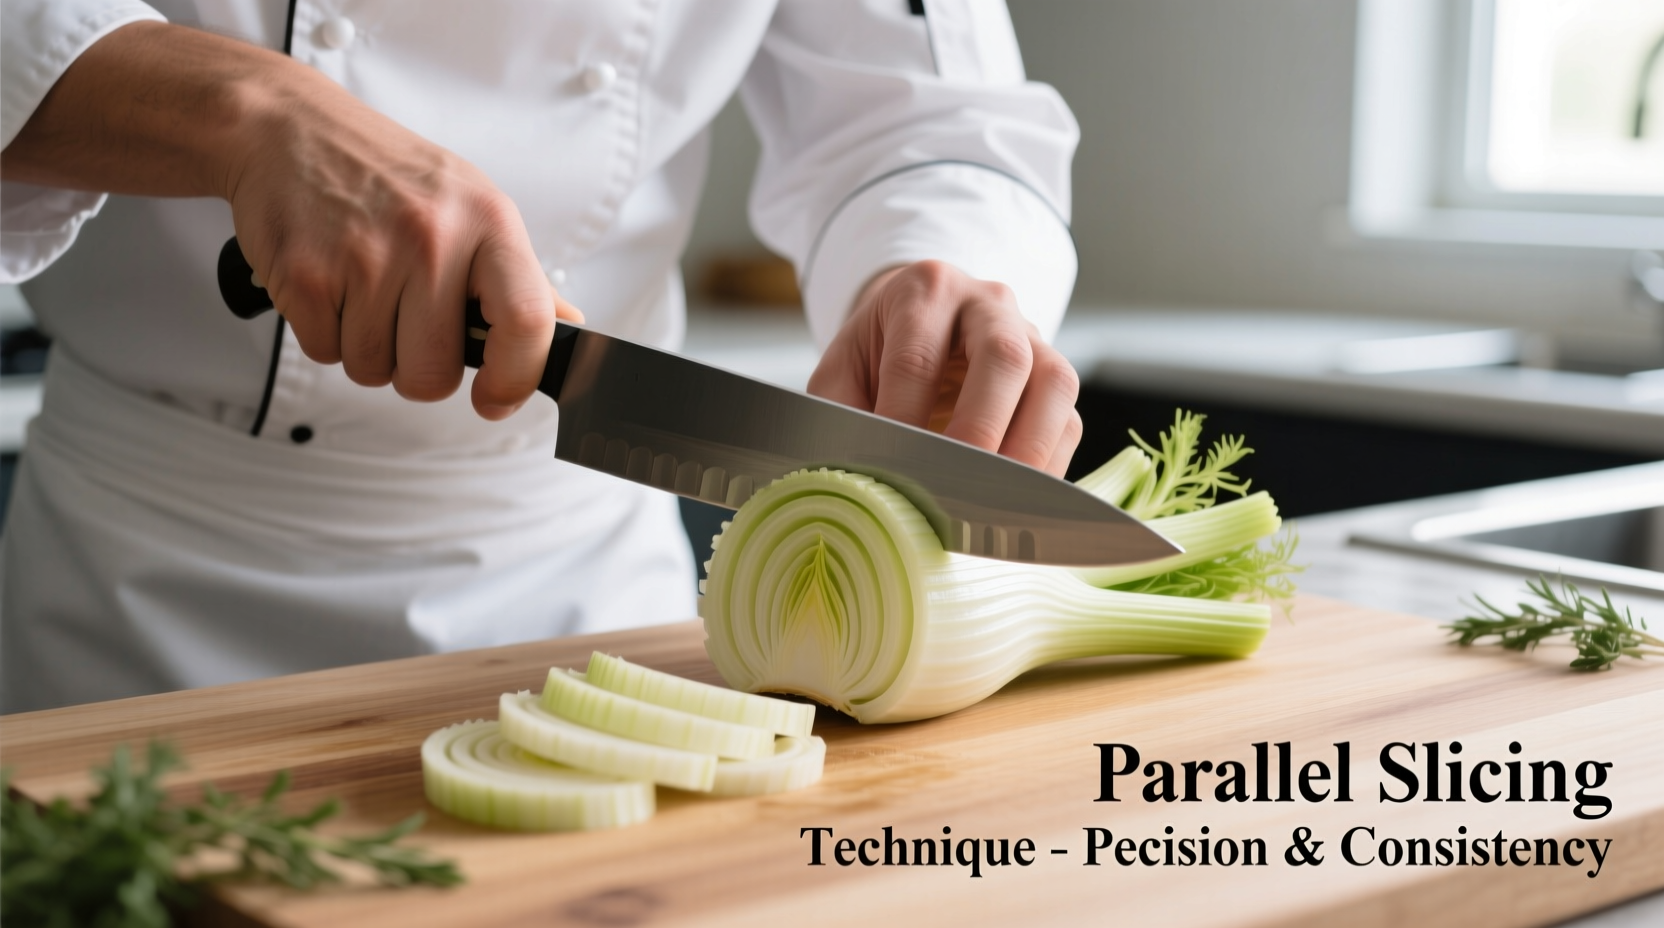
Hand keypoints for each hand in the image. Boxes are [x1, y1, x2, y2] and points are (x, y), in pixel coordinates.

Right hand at [222, 64, 574, 417]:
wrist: (287, 127)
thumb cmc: (386, 171)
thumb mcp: (471, 205)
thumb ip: (520, 276)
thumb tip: (568, 326)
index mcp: (487, 221)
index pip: (527, 321)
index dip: (516, 378)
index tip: (496, 398)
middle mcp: (431, 237)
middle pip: (434, 373)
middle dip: (418, 367)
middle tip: (407, 320)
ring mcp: (365, 257)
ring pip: (375, 370)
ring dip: (368, 347)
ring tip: (364, 288)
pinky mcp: (305, 275)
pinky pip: (326, 353)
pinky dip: (326, 333)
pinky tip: (332, 282)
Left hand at [807, 261, 1082, 476]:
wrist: (921, 326)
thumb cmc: (880, 352)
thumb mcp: (843, 369)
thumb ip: (840, 412)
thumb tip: (853, 473)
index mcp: (925, 291)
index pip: (917, 356)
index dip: (904, 417)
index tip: (892, 469)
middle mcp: (989, 304)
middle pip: (1003, 357)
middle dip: (979, 430)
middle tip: (953, 488)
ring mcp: (1033, 336)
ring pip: (1053, 383)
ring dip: (1027, 450)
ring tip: (995, 503)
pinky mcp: (1055, 377)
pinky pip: (1068, 420)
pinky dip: (1046, 466)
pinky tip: (1014, 502)